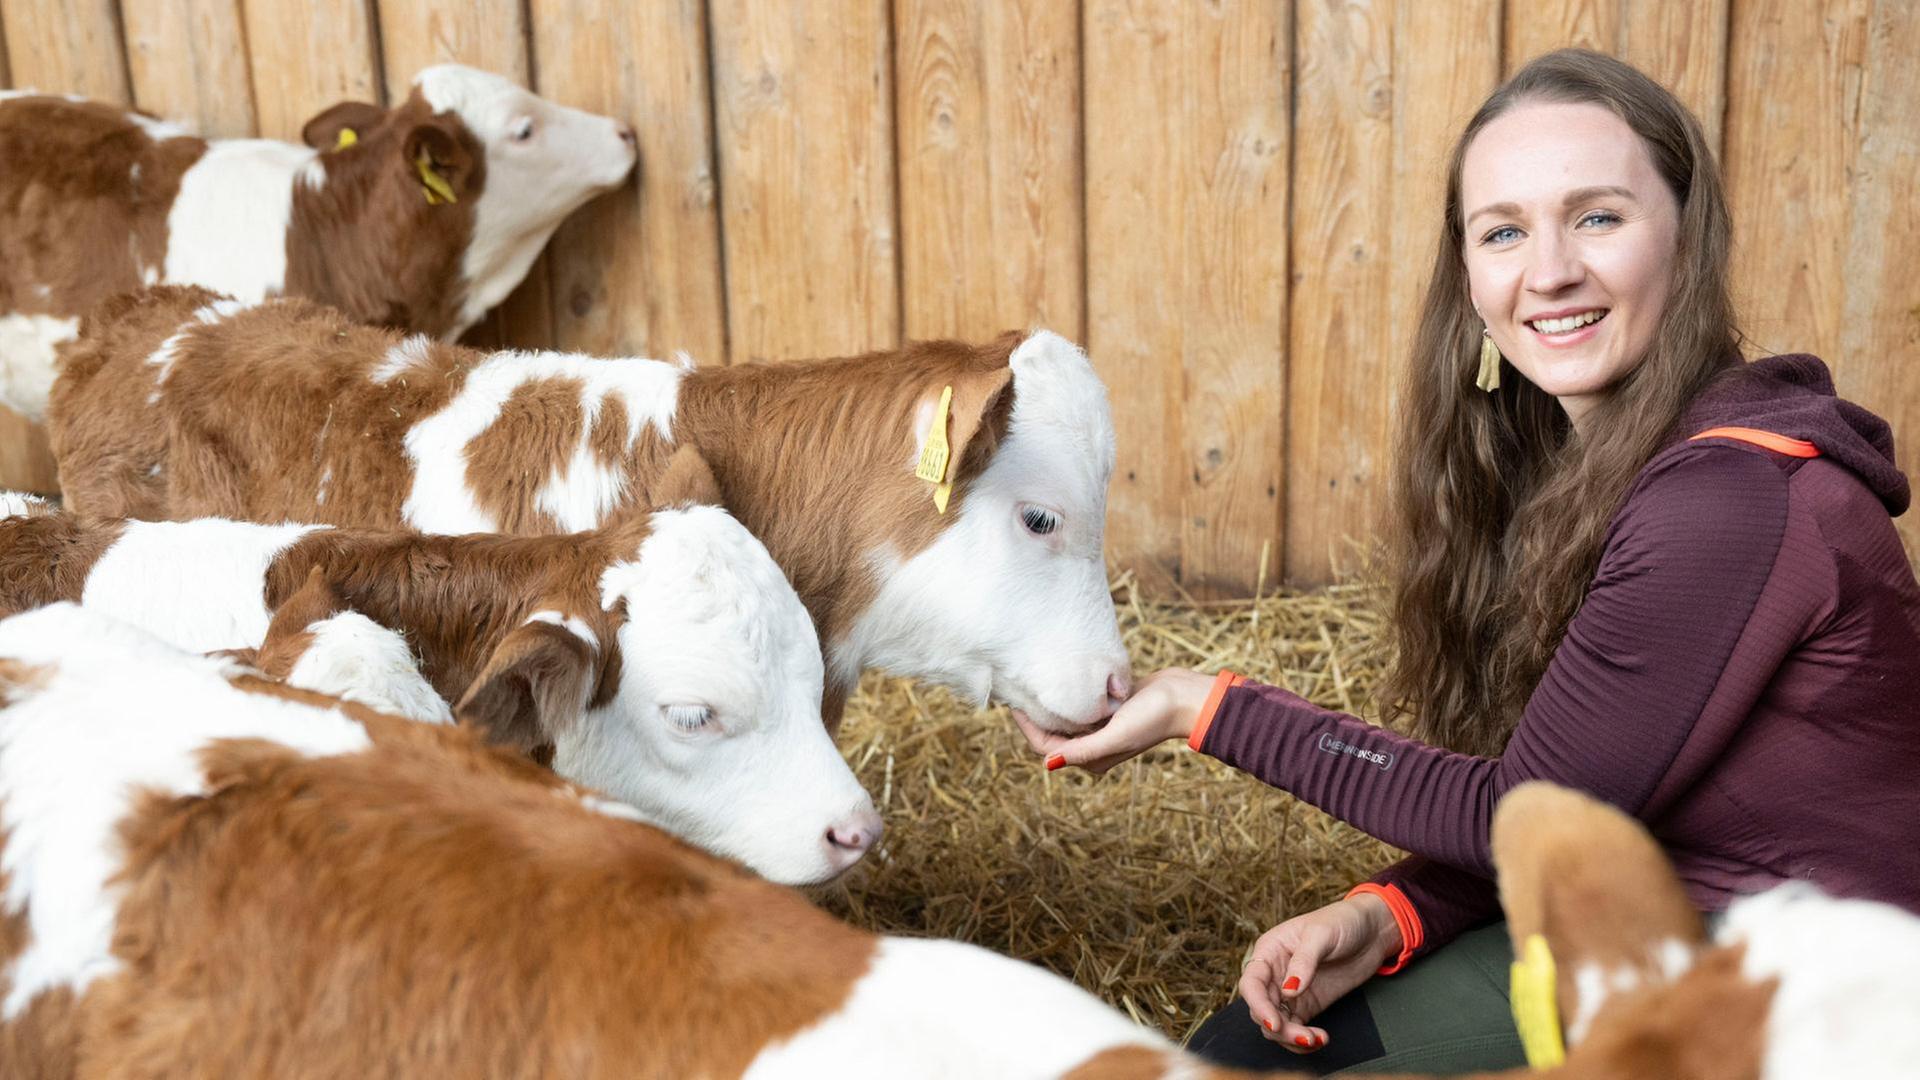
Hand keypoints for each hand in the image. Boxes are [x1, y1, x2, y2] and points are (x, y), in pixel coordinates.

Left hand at [1013, 668, 1214, 774]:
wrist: (1183, 698)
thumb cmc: (1152, 718)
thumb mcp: (1115, 736)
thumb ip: (1082, 750)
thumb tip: (1048, 764)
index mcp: (1092, 758)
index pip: (1046, 746)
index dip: (1027, 727)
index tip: (1013, 703)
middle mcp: (1093, 746)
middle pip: (1052, 734)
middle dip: (1034, 716)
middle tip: (1017, 691)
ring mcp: (1101, 728)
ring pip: (1064, 719)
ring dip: (1050, 706)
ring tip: (1033, 684)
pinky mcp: (1108, 711)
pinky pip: (1079, 706)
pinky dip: (1068, 697)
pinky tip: (1059, 681)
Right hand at [1238, 894, 1400, 1052]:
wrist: (1371, 930)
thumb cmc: (1342, 922)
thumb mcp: (1322, 935)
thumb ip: (1304, 961)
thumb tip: (1289, 991)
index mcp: (1269, 951)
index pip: (1251, 983)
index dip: (1258, 1006)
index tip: (1275, 1023)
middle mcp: (1274, 974)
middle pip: (1261, 1009)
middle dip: (1279, 1028)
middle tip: (1305, 1038)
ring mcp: (1290, 992)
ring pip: (1276, 1023)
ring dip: (1291, 1038)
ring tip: (1317, 1040)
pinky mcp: (1307, 1005)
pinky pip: (1295, 1028)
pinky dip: (1303, 1040)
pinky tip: (1321, 1040)